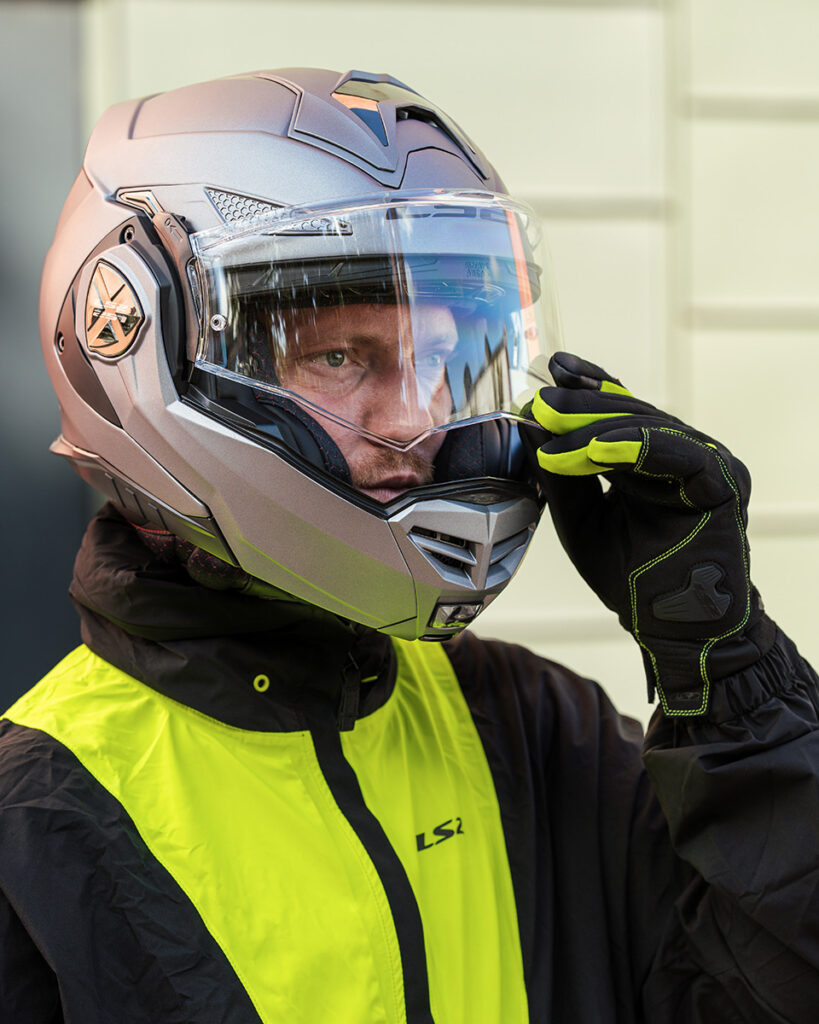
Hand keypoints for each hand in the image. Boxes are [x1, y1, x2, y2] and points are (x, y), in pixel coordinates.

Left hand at [527, 352, 763, 715]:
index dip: (589, 384)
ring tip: (553, 424)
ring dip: (595, 425)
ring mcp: (706, 465)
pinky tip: (596, 447)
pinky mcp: (722, 483)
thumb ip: (563, 475)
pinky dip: (634, 446)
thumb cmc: (631, 577)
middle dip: (581, 403)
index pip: (620, 409)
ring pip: (649, 426)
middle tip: (540, 399)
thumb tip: (531, 426)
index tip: (551, 366)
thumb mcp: (581, 519)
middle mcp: (682, 455)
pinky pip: (677, 453)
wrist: (676, 630)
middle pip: (630, 412)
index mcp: (651, 459)